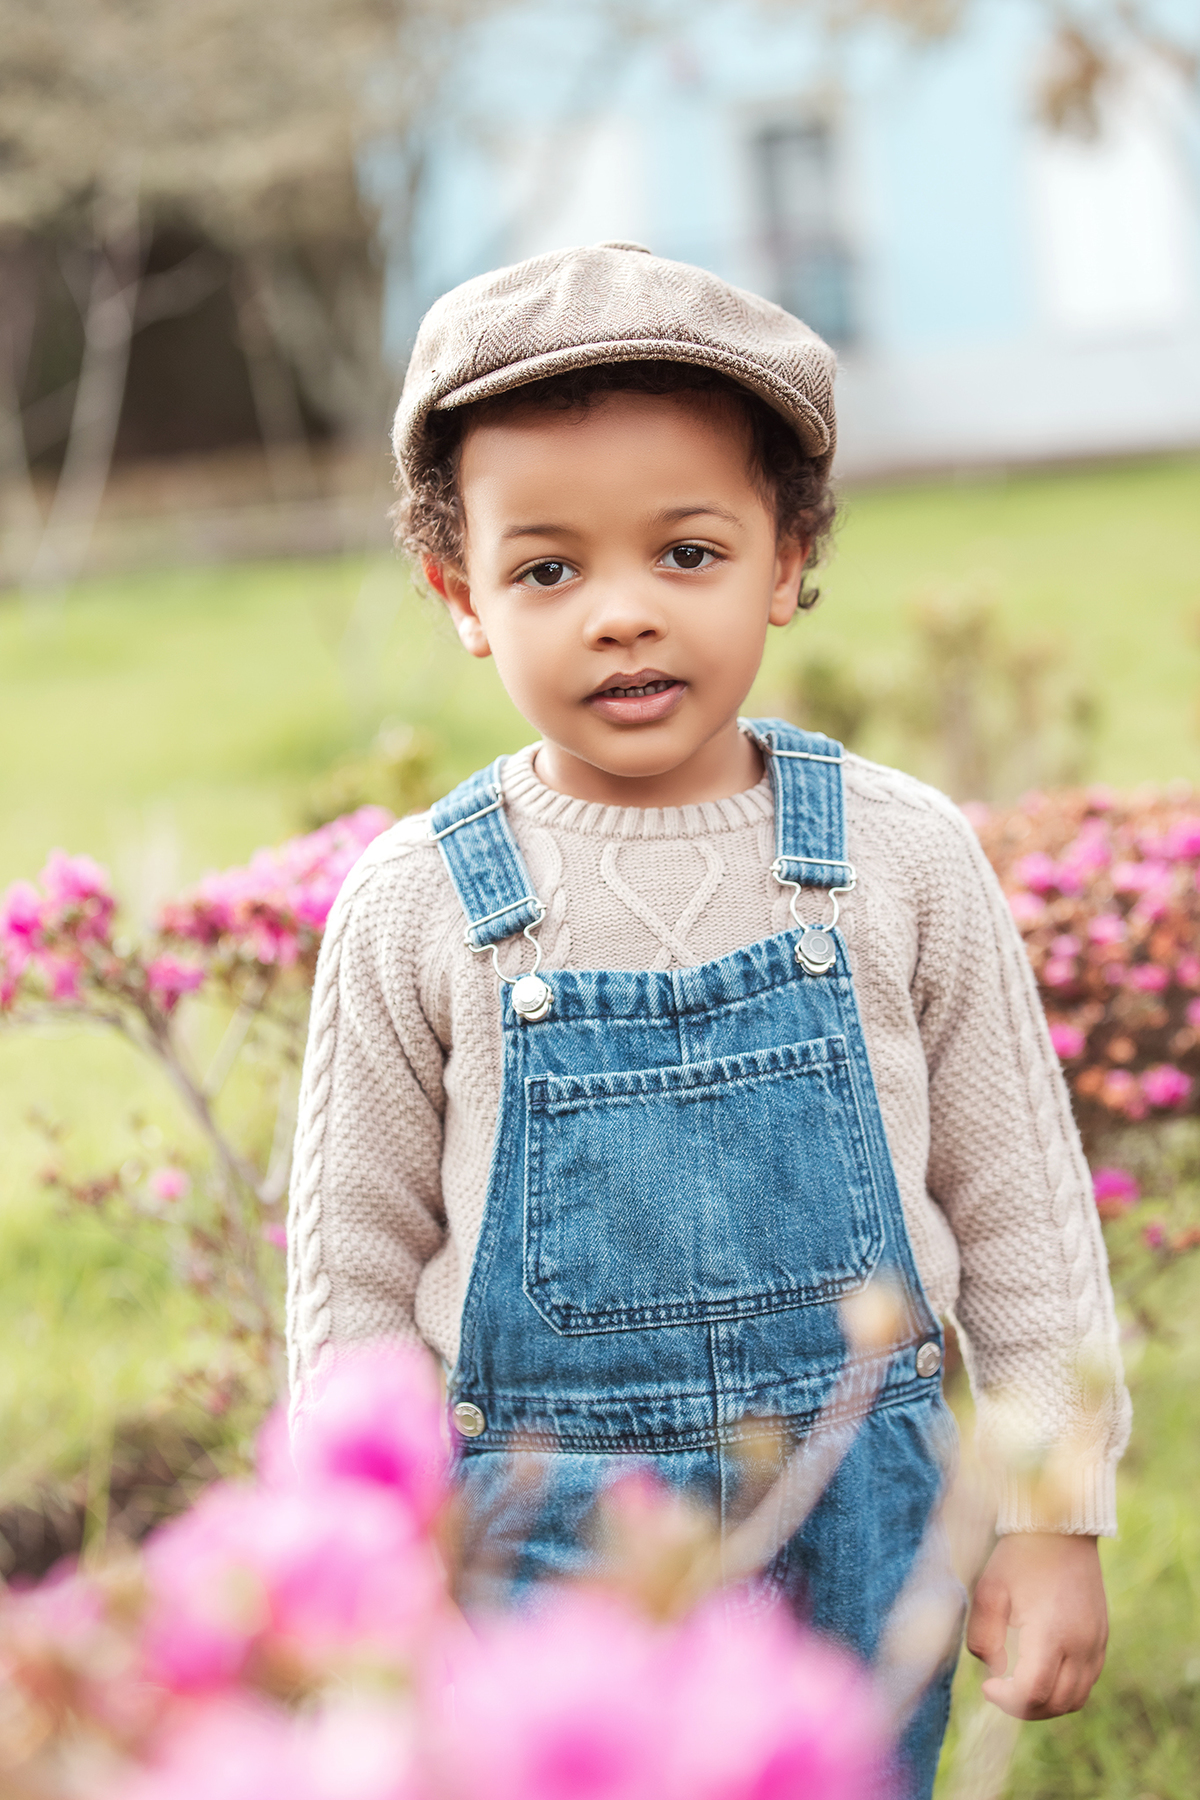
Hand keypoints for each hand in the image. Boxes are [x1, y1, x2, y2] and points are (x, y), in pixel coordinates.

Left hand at [966, 1533, 1107, 1718]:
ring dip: (1047, 1704)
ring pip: (1076, 1699)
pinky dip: (1064, 1690)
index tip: (988, 1686)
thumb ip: (984, 1636)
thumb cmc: (1021, 1557)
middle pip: (1057, 1704)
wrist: (1061, 1531)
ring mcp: (1096, 1644)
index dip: (1007, 1700)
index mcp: (1052, 1633)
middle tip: (1000, 1690)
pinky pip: (1087, 1682)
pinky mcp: (1102, 1639)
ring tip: (1019, 1686)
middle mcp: (1081, 1645)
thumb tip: (995, 1670)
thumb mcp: (989, 1589)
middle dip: (1024, 1708)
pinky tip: (1042, 1672)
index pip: (1034, 1692)